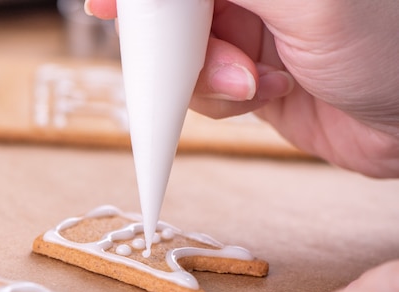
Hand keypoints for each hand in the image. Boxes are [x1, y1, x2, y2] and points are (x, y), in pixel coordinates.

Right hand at [85, 0, 398, 177]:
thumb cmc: (388, 47)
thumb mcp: (304, 1)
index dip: (144, 1)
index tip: (105, 6)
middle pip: (170, 15)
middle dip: (177, 41)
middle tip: (205, 56)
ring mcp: (247, 33)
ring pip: (179, 55)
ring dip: (206, 76)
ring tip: (255, 81)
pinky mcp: (246, 76)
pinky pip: (201, 90)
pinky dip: (223, 98)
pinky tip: (269, 93)